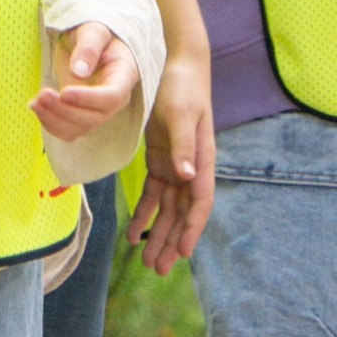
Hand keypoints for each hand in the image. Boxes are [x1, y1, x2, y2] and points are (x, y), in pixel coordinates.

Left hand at [33, 23, 139, 150]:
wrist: (90, 42)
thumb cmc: (95, 33)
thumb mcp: (93, 31)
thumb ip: (88, 48)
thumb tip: (79, 71)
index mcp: (123, 76)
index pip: (111, 97)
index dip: (88, 99)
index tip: (64, 92)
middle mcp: (114, 99)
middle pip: (94, 117)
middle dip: (65, 110)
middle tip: (42, 94)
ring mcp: (98, 110)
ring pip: (79, 128)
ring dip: (54, 119)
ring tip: (35, 101)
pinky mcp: (81, 115)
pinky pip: (68, 130)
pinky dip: (50, 123)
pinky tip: (35, 106)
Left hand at [131, 52, 214, 277]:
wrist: (177, 67)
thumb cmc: (183, 89)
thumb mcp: (181, 115)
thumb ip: (183, 147)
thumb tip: (189, 178)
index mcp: (203, 161)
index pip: (200, 202)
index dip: (192, 229)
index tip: (183, 253)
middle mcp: (192, 169)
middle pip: (182, 213)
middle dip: (171, 241)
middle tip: (158, 269)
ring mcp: (176, 166)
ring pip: (167, 209)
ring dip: (157, 233)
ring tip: (146, 260)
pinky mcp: (160, 160)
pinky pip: (153, 194)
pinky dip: (144, 212)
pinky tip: (133, 232)